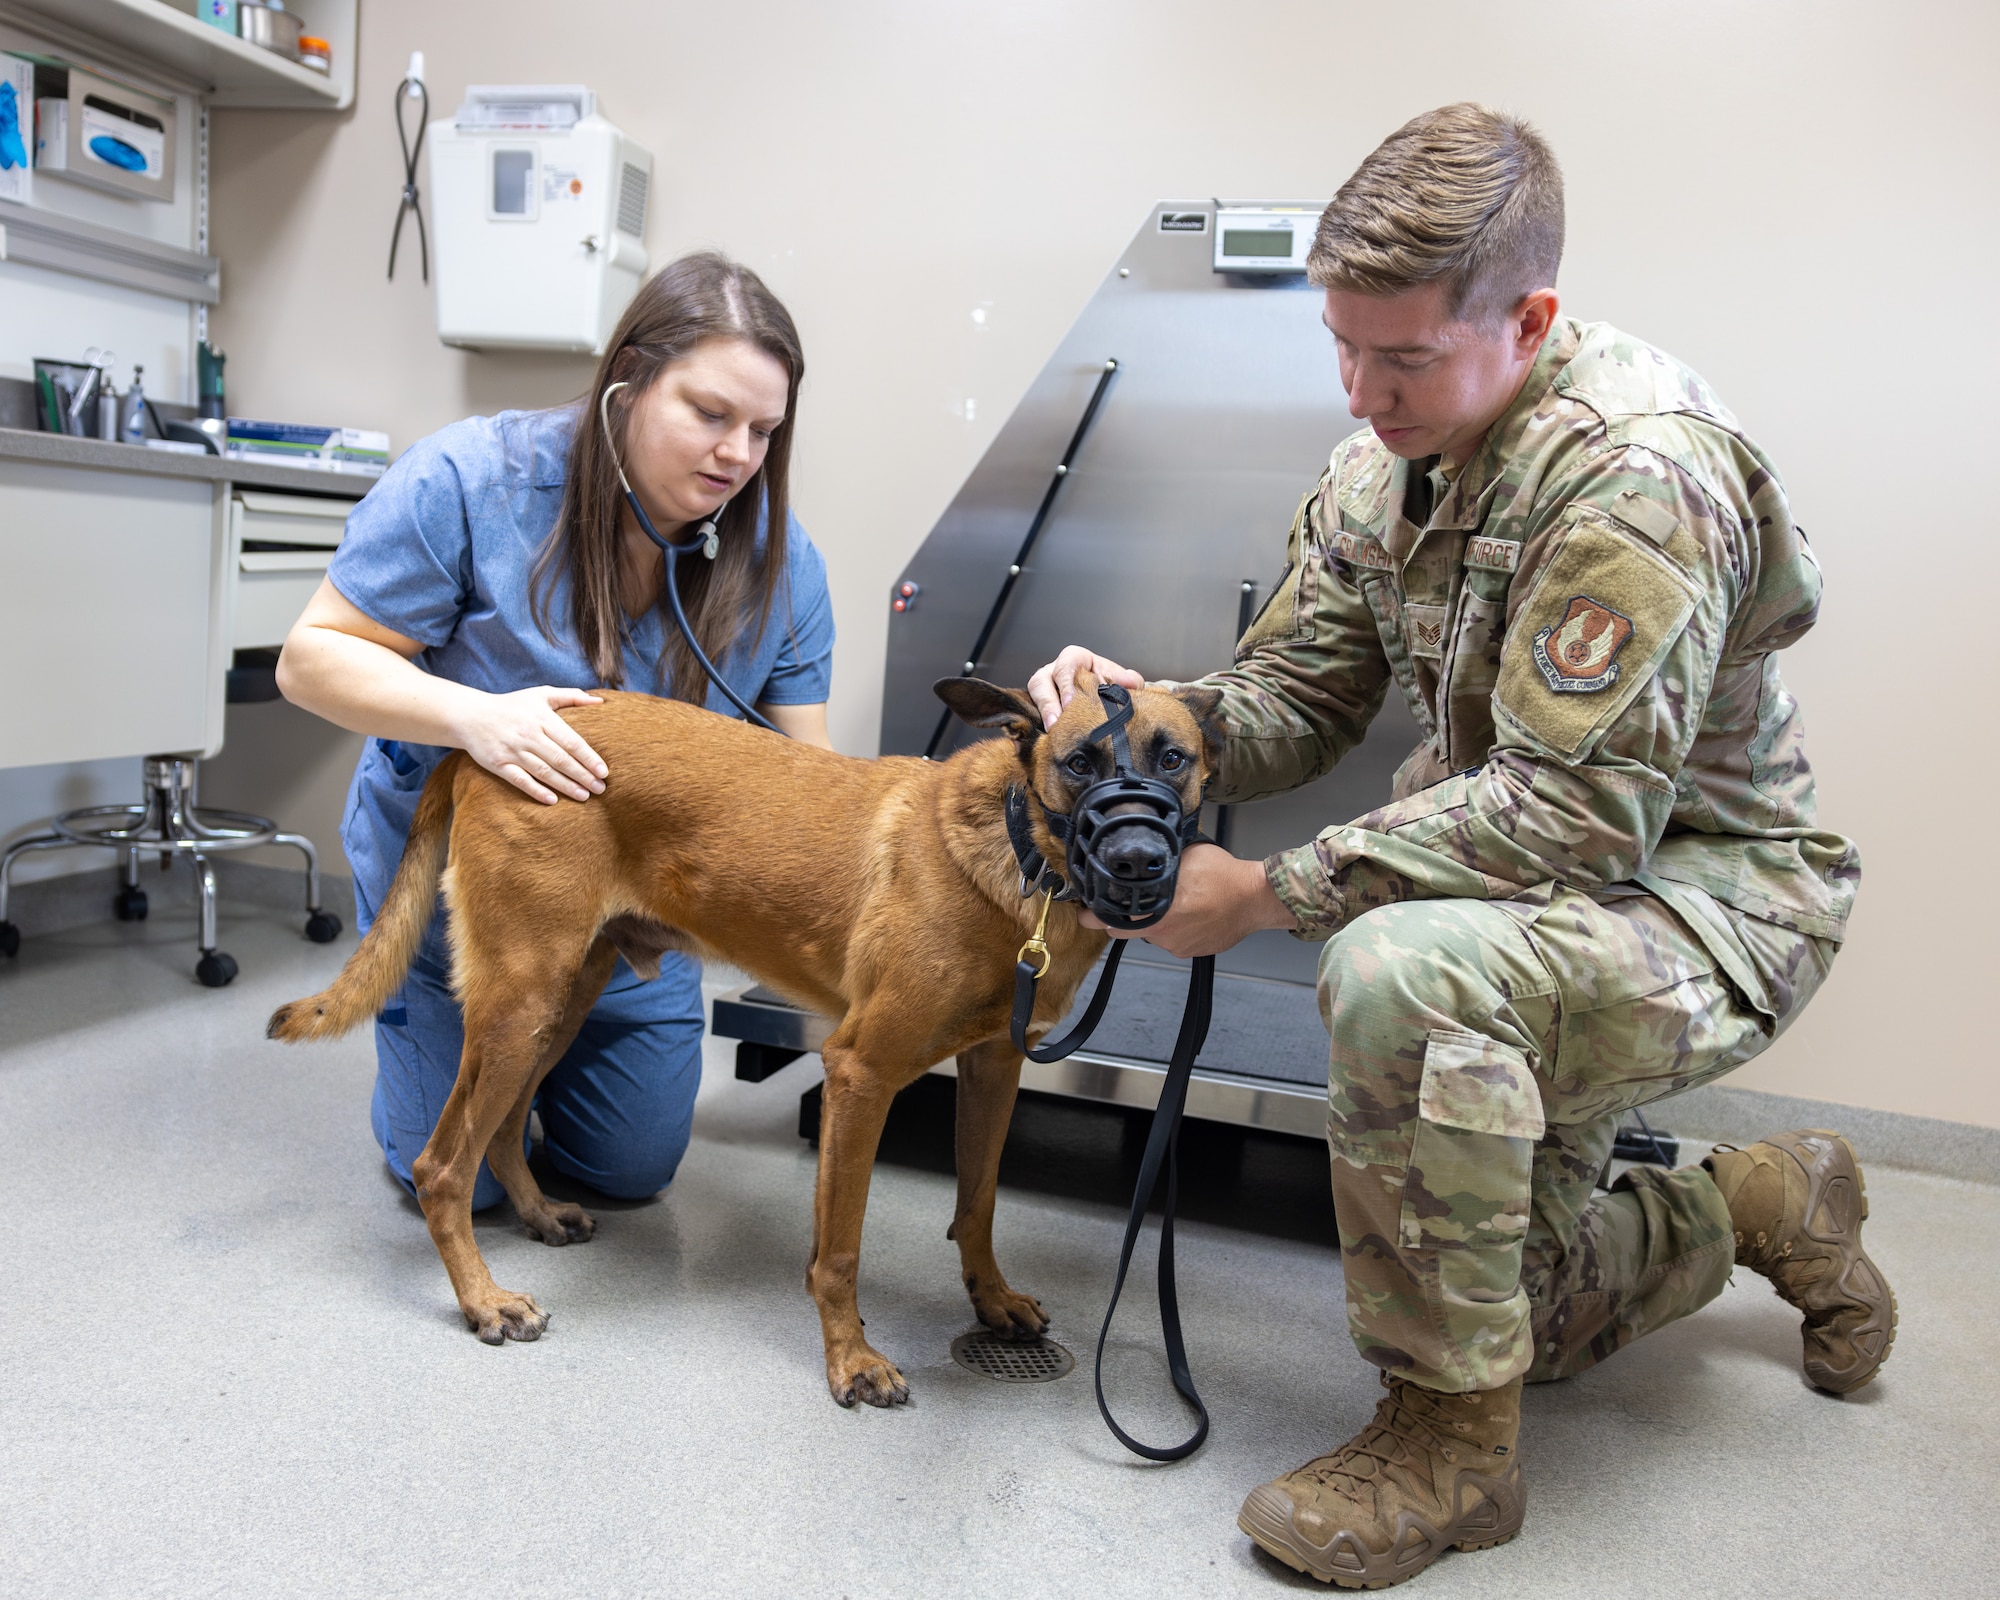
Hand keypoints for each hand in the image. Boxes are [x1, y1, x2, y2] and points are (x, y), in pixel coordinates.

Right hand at [455, 686, 608, 804]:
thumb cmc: (513, 705)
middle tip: (600, 788)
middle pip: (560, 759)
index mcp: (542, 718)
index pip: (571, 741)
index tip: (604, 771)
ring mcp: (512, 750)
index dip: (588, 757)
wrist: (471, 716)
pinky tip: (553, 800)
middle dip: (582, 775)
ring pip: (544, 772)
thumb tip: (600, 701)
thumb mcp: (540, 694)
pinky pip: (520, 780)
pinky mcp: (498, 764)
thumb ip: (571, 696)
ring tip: (584, 796)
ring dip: (565, 786)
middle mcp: (528, 735)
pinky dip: (536, 791)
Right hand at [1027, 645, 1144, 730]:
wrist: (1105, 702)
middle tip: (1056, 723)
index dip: (1066, 683)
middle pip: (1041, 682)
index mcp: (1074, 660)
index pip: (1065, 665)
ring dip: (1041, 716)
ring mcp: (1043, 690)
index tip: (1071, 701)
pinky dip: (1032, 728)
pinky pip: (1029, 716)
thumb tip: (1131, 683)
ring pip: (1033, 698)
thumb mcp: (1121, 680)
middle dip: (1048, 704)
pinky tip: (1035, 742)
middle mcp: (1053, 672)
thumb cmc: (1109, 686)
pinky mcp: (1038, 708)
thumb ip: (1128, 680)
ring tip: (1050, 733)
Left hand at [1079, 843, 1296, 957]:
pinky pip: (1173, 940)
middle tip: (1127, 904)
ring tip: (1174, 904)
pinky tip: (1189, 914)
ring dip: (1154, 921)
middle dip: (1122, 918)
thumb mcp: (1185, 856)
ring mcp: (1176, 945)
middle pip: (1127, 929)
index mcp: (1158, 909)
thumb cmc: (1223, 875)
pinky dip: (1174, 929)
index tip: (1083, 913)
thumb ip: (1159, 861)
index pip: (1112, 919)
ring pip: (1152, 933)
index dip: (1094, 916)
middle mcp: (1163, 932)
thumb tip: (1139, 856)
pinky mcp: (1190, 952)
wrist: (1255, 899)